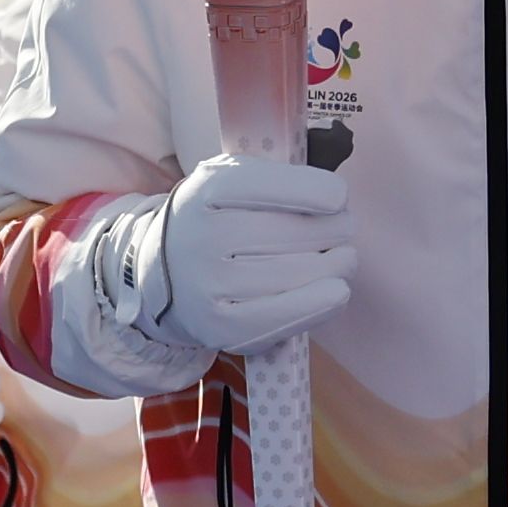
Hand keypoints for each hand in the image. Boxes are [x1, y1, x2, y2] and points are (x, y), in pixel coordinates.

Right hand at [55, 149, 353, 390]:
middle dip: (335, 229)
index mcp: (207, 190)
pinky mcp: (218, 326)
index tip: (340, 198)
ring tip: (344, 258)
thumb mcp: (229, 181)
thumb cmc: (215, 220)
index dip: (314, 191)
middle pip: (290, 233)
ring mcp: (207, 284)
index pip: (266, 185)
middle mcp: (202, 236)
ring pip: (294, 274)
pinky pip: (281, 317)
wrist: (161, 272)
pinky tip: (337, 291)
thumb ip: (273, 180)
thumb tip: (335, 200)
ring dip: (336, 265)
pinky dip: (320, 304)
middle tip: (346, 228)